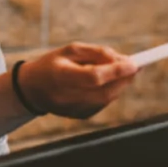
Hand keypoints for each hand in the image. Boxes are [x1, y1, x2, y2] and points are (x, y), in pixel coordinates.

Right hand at [15, 43, 138, 118]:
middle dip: (124, 78)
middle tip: (134, 66)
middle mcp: (67, 97)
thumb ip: (98, 53)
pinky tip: (104, 82)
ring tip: (118, 70)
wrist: (32, 89)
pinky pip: (103, 103)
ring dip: (119, 84)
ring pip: (108, 98)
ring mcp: (74, 110)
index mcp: (61, 76)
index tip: (134, 64)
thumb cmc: (54, 64)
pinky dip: (110, 91)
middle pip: (106, 91)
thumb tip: (125, 61)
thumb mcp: (72, 50)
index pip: (94, 77)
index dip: (116, 71)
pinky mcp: (81, 116)